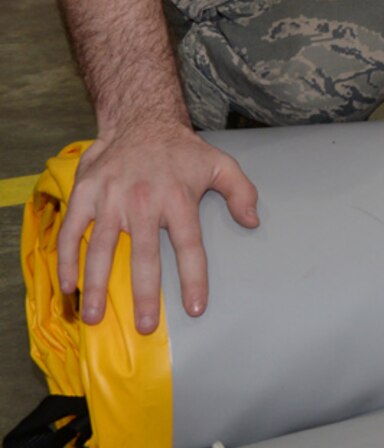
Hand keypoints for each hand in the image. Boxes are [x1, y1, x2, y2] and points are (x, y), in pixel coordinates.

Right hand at [57, 123, 259, 333]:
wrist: (142, 120)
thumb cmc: (183, 151)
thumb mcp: (221, 164)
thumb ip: (241, 192)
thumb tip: (253, 222)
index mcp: (179, 198)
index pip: (190, 246)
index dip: (193, 278)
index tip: (195, 308)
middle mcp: (145, 201)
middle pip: (145, 256)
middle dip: (145, 294)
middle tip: (145, 327)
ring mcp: (111, 198)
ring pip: (102, 249)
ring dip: (97, 286)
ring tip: (95, 317)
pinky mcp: (85, 194)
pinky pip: (72, 231)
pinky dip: (67, 259)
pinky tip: (68, 286)